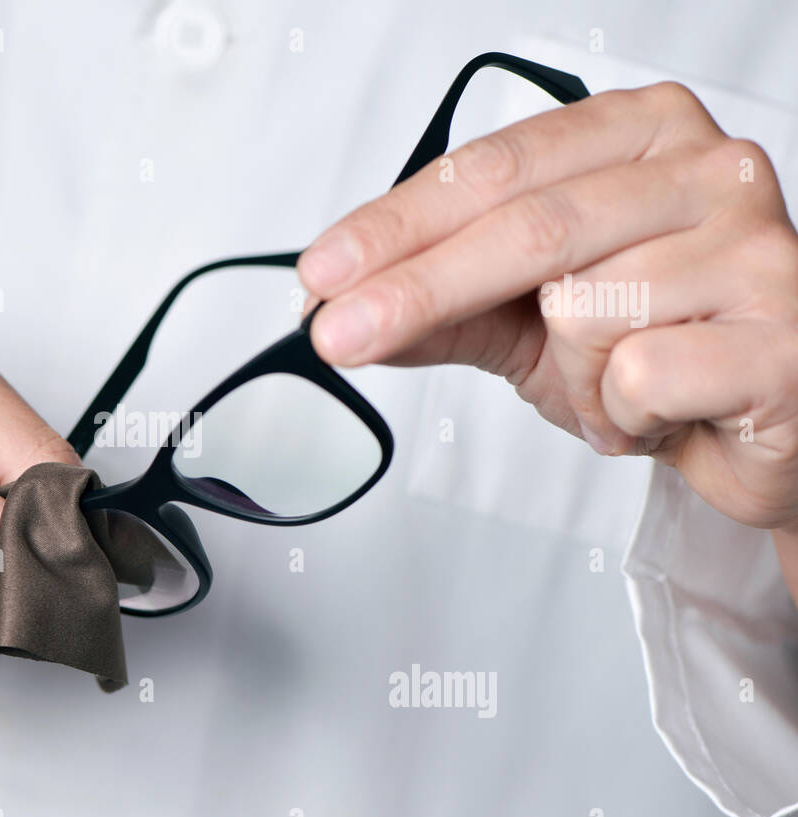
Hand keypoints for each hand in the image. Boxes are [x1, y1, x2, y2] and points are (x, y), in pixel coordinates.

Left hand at [298, 82, 797, 541]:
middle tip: (337, 336)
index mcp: (637, 135)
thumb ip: (441, 308)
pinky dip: (624, 412)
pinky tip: (665, 408)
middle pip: (526, 227)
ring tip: (616, 385)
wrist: (764, 426)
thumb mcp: (529, 322)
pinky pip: (641, 374)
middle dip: (416, 290)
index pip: (492, 169)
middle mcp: (704, 168)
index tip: (321, 274)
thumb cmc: (655, 351)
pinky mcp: (783, 333)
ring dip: (569, 376)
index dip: (395, 226)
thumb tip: (339, 311)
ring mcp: (755, 243)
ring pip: (583, 310)